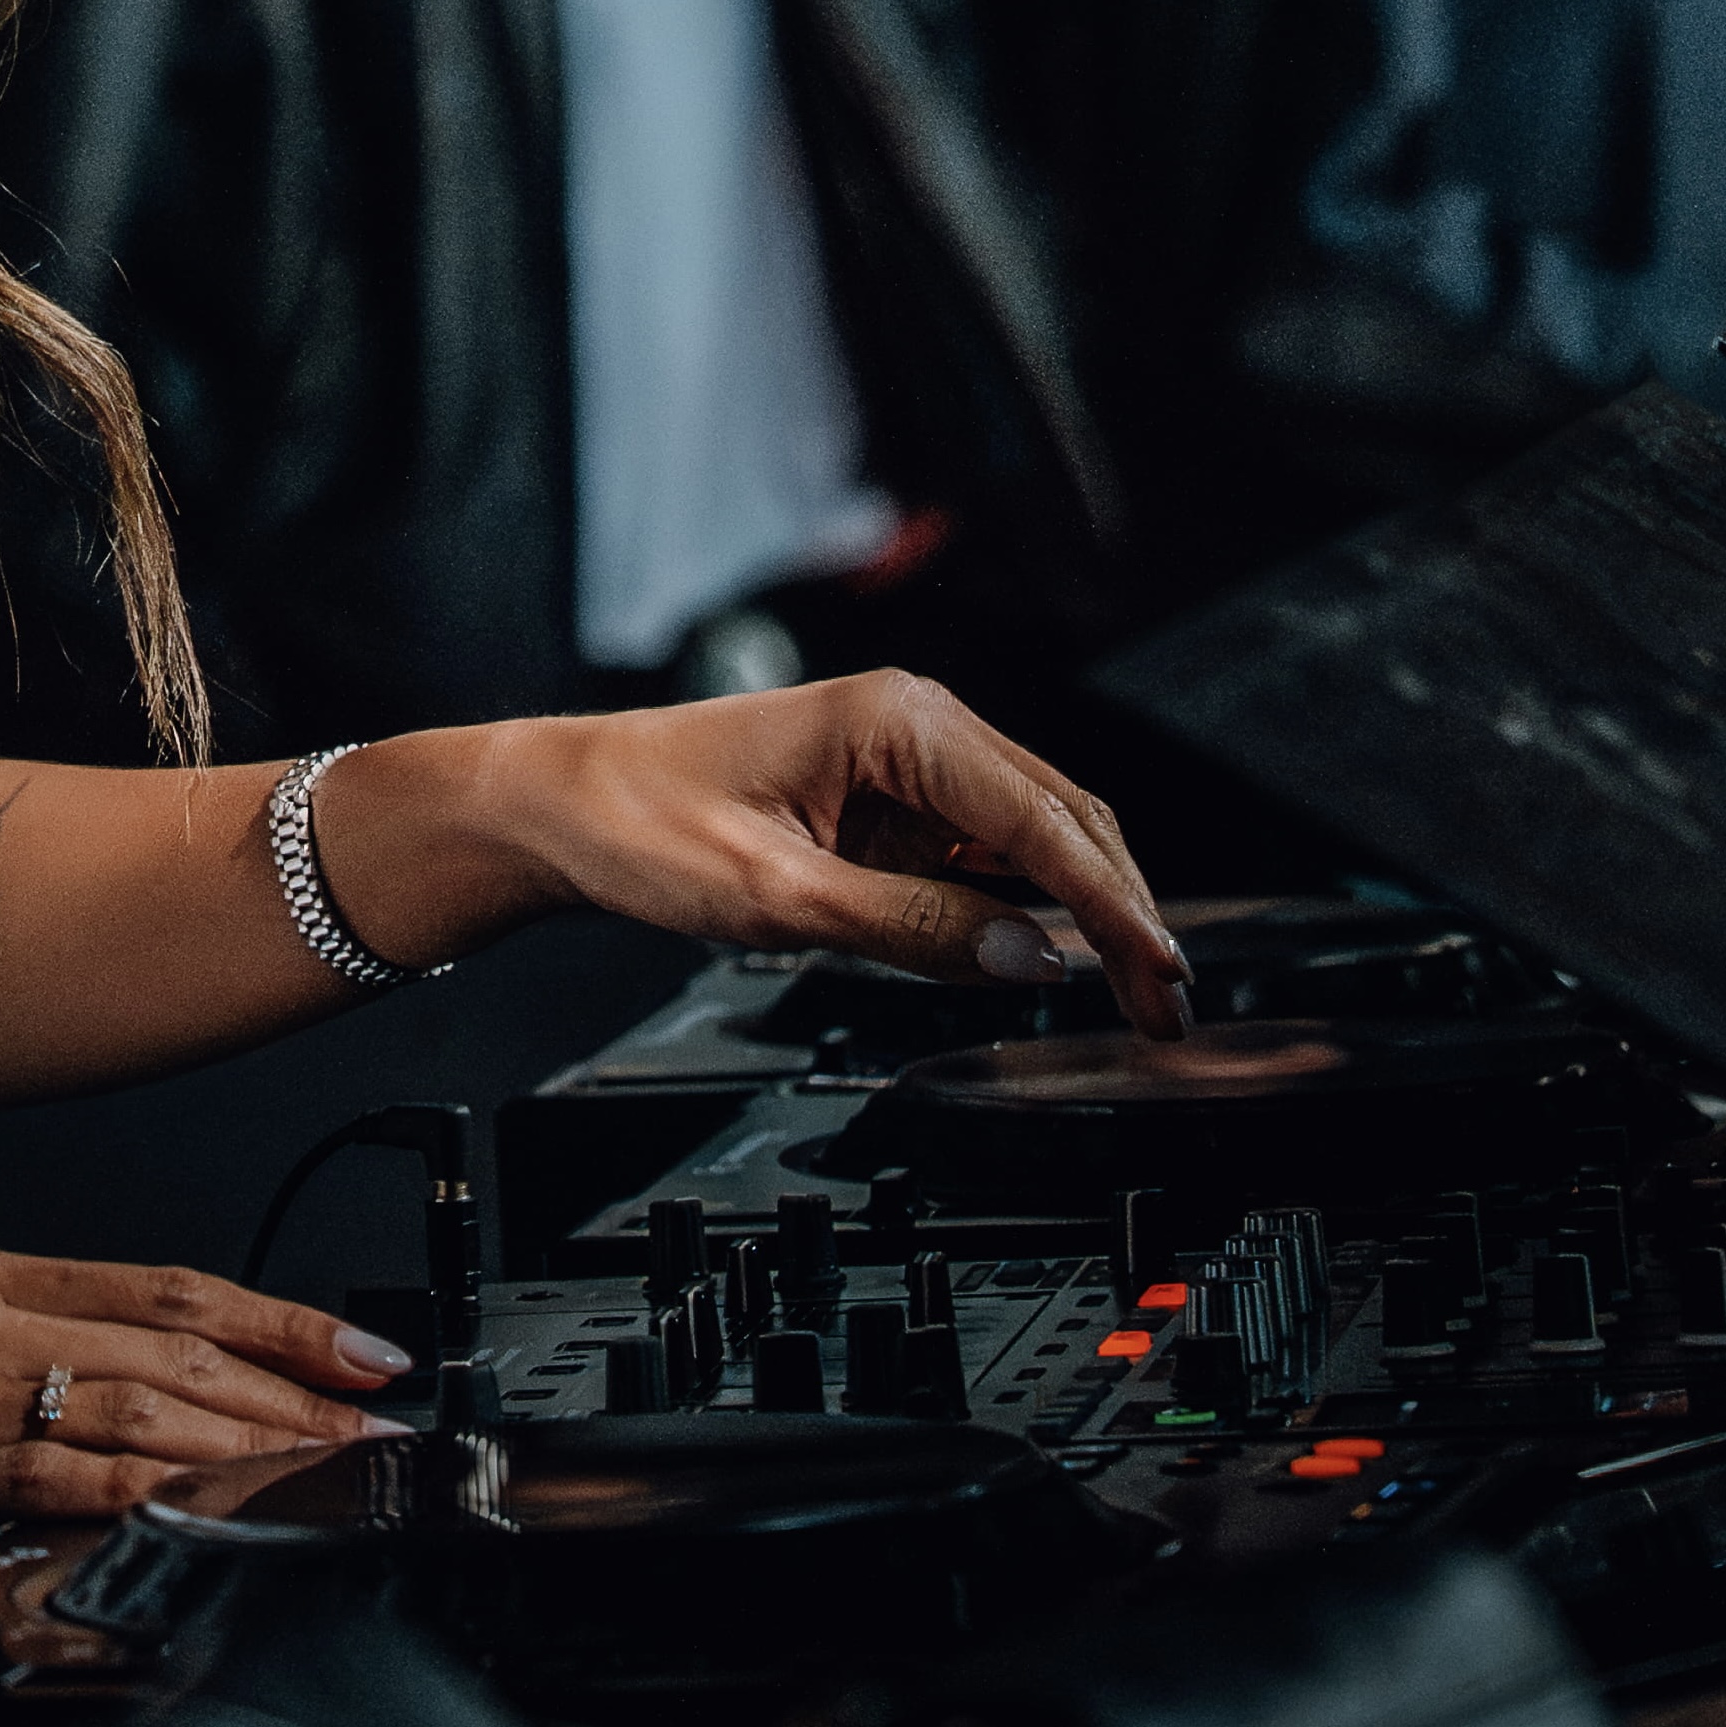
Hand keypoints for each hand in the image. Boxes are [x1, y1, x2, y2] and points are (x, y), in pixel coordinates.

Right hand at [0, 1244, 402, 1572]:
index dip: (282, 1322)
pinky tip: (220, 1513)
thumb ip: (1, 1365)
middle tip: (393, 1424)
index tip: (368, 1355)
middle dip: (302, 1389)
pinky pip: (60, 1480)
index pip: (166, 1290)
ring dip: (258, 1446)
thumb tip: (114, 1413)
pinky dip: (153, 1494)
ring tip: (342, 1475)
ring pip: (142, 1409)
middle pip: (178, 1346)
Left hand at [405, 673, 1192, 1035]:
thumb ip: (911, 927)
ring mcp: (906, 764)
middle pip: (1064, 820)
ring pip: (1035, 838)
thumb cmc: (639, 825)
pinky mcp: (887, 804)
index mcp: (900, 721)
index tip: (1160, 976)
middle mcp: (917, 726)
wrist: (560, 807)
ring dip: (1084, 911)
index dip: (1115, 907)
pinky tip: (1050, 958)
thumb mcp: (775, 898)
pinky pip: (983, 853)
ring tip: (1132, 993)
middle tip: (1165, 1004)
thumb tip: (1027, 959)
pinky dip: (1027, 905)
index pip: (1045, 821)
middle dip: (1122, 911)